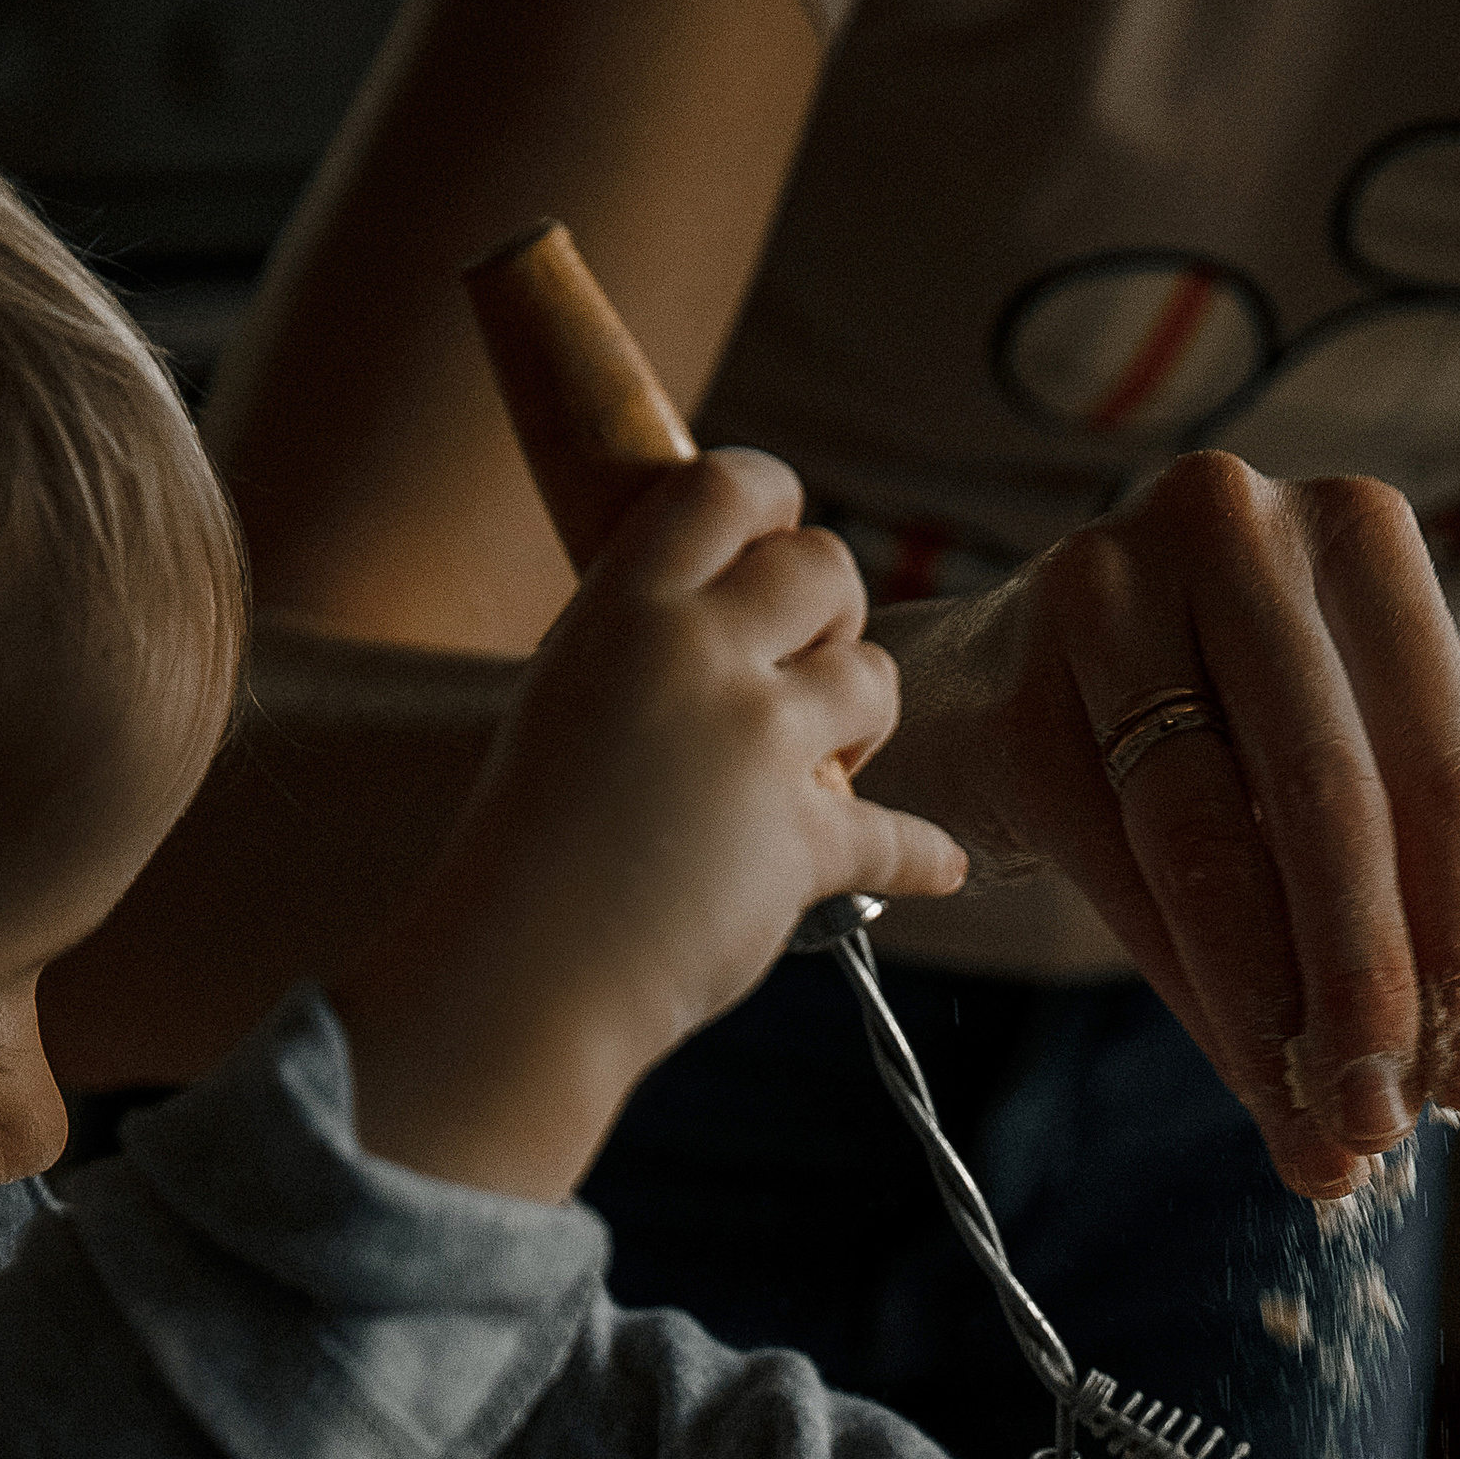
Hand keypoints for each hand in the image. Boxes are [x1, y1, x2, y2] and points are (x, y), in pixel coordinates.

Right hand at [336, 449, 965, 1199]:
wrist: (521, 971)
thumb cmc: (525, 851)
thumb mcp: (564, 703)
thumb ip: (641, 652)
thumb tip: (722, 628)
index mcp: (624, 607)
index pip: (729, 488)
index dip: (777, 502)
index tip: (786, 538)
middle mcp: (695, 654)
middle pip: (827, 568)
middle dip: (837, 613)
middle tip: (809, 671)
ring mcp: (754, 745)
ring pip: (875, 675)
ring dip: (867, 717)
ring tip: (833, 761)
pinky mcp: (800, 841)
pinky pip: (897, 834)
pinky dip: (924, 856)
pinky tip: (938, 866)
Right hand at [871, 453, 1459, 1199]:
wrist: (981, 694)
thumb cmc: (1191, 732)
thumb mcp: (1312, 769)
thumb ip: (1396, 882)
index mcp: (1356, 535)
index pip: (1446, 765)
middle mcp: (1239, 528)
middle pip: (1333, 800)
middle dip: (1370, 987)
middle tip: (1386, 1122)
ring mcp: (1112, 590)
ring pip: (1216, 844)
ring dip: (1273, 1016)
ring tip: (1317, 1137)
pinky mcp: (1018, 685)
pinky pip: (1118, 872)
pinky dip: (1188, 994)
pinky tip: (1236, 1079)